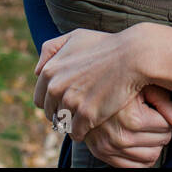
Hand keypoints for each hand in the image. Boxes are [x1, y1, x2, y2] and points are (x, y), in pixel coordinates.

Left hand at [34, 23, 171, 141]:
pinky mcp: (86, 115)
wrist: (134, 56)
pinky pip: (76, 133)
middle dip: (62, 113)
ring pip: (62, 125)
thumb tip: (37, 71)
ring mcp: (70, 102)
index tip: (68, 100)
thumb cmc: (106, 46)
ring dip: (73, 123)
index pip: (39, 99)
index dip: (53, 101)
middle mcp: (55, 87)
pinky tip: (94, 123)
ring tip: (88, 116)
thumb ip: (51, 49)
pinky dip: (84, 131)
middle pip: (50, 114)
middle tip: (80, 109)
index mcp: (49, 70)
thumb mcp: (75, 37)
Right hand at [81, 85, 171, 167]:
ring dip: (155, 145)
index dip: (168, 117)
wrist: (83, 91)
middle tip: (157, 119)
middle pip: (161, 141)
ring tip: (150, 131)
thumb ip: (164, 101)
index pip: (166, 126)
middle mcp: (120, 136)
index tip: (162, 111)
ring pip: (151, 156)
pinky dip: (143, 158)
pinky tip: (142, 145)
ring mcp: (110, 148)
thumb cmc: (116, 84)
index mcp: (132, 118)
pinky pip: (134, 167)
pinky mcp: (103, 154)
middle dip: (163, 130)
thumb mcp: (141, 86)